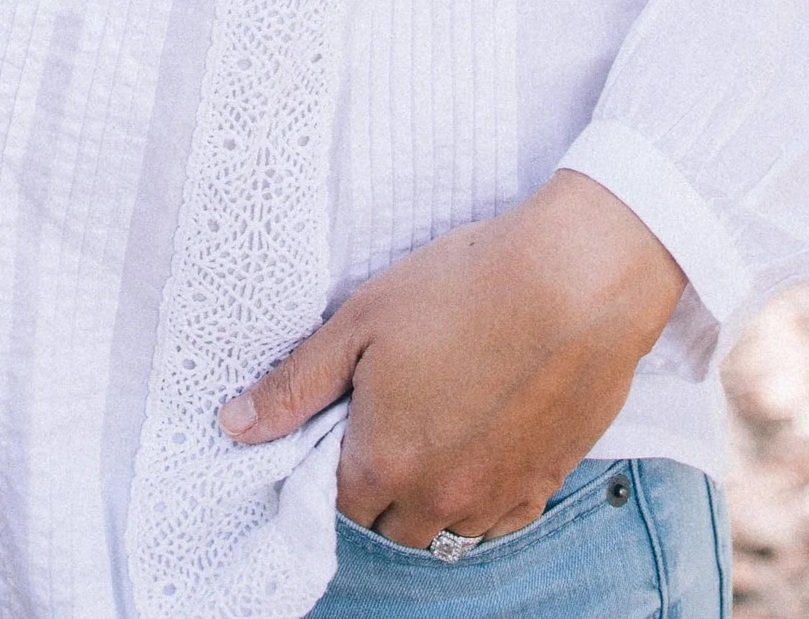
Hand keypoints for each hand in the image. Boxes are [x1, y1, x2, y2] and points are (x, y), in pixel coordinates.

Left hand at [218, 171, 684, 549]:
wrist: (577, 279)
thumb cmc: (465, 286)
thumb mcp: (363, 318)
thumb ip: (296, 384)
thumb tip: (231, 426)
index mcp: (382, 463)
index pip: (335, 502)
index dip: (334, 462)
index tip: (348, 419)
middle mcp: (436, 500)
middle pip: (389, 525)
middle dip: (380, 487)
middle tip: (393, 418)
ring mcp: (495, 498)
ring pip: (445, 529)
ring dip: (431, 497)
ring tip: (439, 428)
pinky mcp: (545, 484)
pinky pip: (499, 520)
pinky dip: (483, 498)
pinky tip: (483, 445)